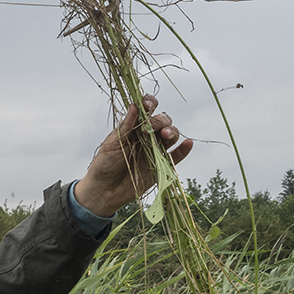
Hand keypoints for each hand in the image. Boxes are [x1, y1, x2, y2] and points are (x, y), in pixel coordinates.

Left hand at [73, 96, 192, 215]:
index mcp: (134, 126)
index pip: (147, 109)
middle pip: (163, 121)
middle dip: (160, 120)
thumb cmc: (104, 164)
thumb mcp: (113, 142)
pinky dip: (184, 150)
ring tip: (166, 135)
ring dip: (172, 132)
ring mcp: (155, 150)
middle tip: (150, 127)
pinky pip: (176, 157)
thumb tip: (135, 105)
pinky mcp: (161, 166)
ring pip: (171, 135)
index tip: (147, 106)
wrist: (104, 190)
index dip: (150, 103)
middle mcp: (147, 136)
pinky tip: (188, 143)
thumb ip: (126, 125)